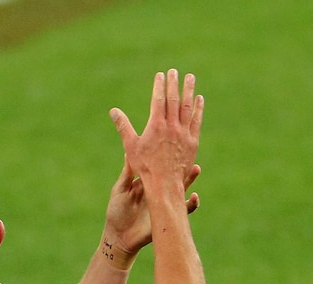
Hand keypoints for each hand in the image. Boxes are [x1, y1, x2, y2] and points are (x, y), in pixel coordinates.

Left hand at [102, 158, 201, 261]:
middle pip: (173, 174)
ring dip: (189, 179)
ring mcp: (165, 202)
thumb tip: (128, 152)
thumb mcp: (120, 190)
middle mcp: (158, 190)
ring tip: (196, 168)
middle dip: (181, 164)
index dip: (165, 156)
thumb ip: (127, 174)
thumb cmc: (116, 211)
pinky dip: (191, 204)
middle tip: (189, 152)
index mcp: (147, 182)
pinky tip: (194, 197)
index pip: (158, 166)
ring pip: (181, 188)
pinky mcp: (169, 216)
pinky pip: (184, 209)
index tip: (172, 144)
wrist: (119, 236)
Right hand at [110, 69, 203, 195]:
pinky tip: (199, 99)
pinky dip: (198, 109)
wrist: (164, 183)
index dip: (159, 86)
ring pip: (187, 107)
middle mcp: (172, 126)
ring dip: (189, 91)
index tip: (160, 75)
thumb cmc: (144, 166)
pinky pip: (196, 121)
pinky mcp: (193, 141)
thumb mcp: (130, 145)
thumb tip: (113, 111)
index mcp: (156, 125)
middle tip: (174, 71)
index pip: (158, 100)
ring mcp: (184, 133)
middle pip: (174, 100)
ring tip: (190, 77)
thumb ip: (123, 126)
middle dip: (174, 84)